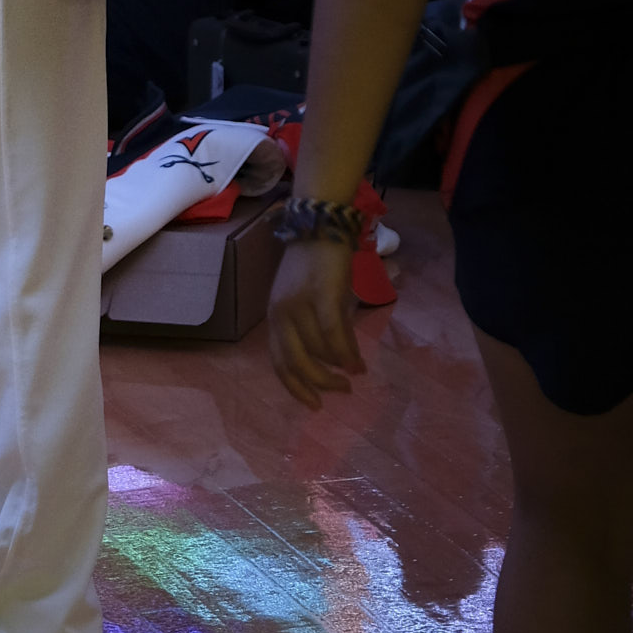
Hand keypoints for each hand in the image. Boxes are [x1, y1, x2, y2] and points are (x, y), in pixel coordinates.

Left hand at [266, 236, 367, 407]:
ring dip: (339, 365)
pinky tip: (357, 363)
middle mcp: (281, 314)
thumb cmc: (314, 266)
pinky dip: (346, 352)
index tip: (314, 404)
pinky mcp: (322, 295)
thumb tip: (334, 361)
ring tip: (356, 371)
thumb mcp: (303, 300)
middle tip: (342, 391)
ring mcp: (299, 304)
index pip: (280, 362)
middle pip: (296, 362)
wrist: (321, 228)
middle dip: (319, 383)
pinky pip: (333, 333)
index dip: (296, 387)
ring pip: (319, 349)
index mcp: (275, 317)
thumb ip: (310, 329)